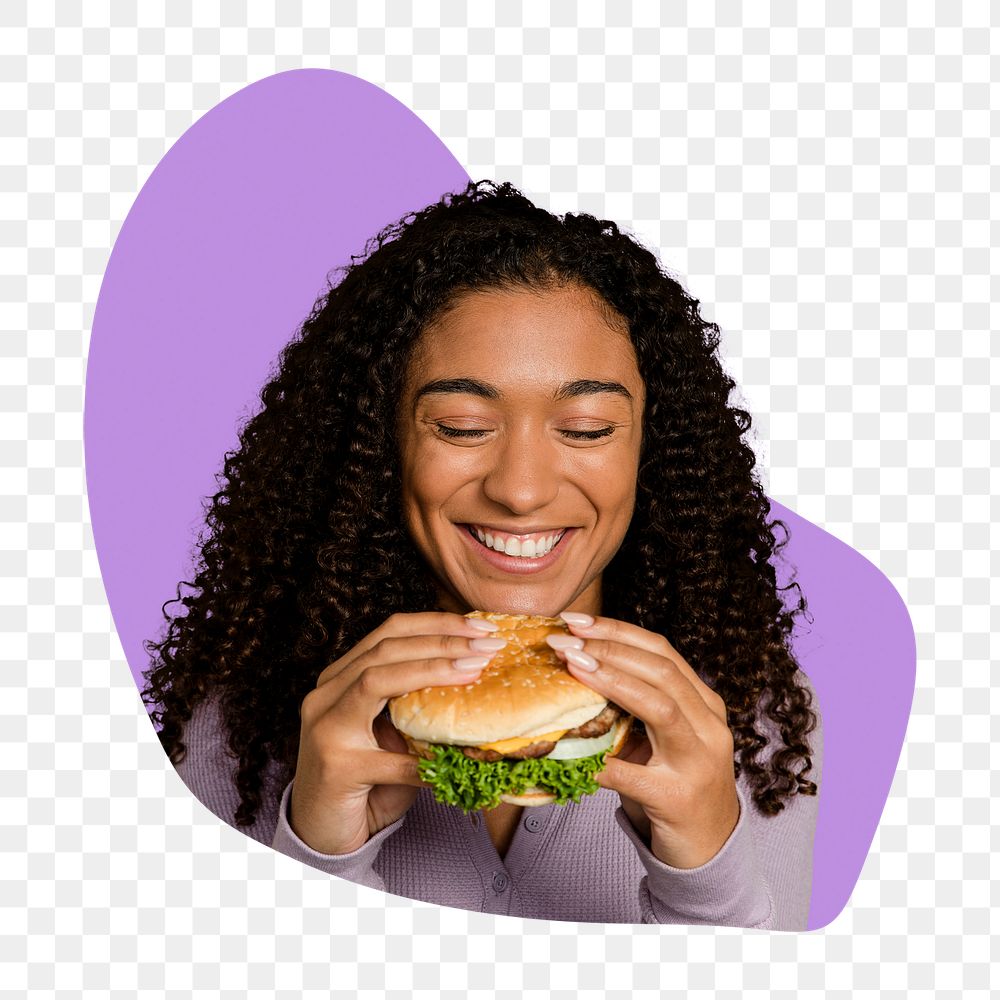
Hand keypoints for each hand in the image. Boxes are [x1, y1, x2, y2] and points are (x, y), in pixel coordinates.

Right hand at [289, 612, 506, 854]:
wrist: (320, 835)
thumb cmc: (366, 782)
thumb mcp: (392, 734)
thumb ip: (416, 706)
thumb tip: (475, 679)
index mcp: (340, 678)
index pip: (389, 632)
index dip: (436, 624)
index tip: (480, 626)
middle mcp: (324, 695)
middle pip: (385, 648)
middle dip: (442, 641)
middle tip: (488, 644)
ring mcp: (324, 728)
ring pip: (376, 680)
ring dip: (432, 671)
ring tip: (475, 670)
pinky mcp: (335, 768)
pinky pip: (391, 759)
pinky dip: (428, 759)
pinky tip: (461, 760)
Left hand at [549, 613, 739, 868]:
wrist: (708, 849)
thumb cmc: (674, 784)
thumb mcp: (662, 738)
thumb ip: (635, 706)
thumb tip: (573, 669)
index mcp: (704, 704)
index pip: (662, 652)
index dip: (618, 631)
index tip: (577, 621)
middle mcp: (709, 727)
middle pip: (661, 672)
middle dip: (609, 649)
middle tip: (564, 640)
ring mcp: (699, 763)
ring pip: (660, 708)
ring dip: (612, 682)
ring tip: (572, 667)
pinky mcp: (679, 799)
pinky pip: (633, 775)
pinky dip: (601, 761)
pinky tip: (571, 752)